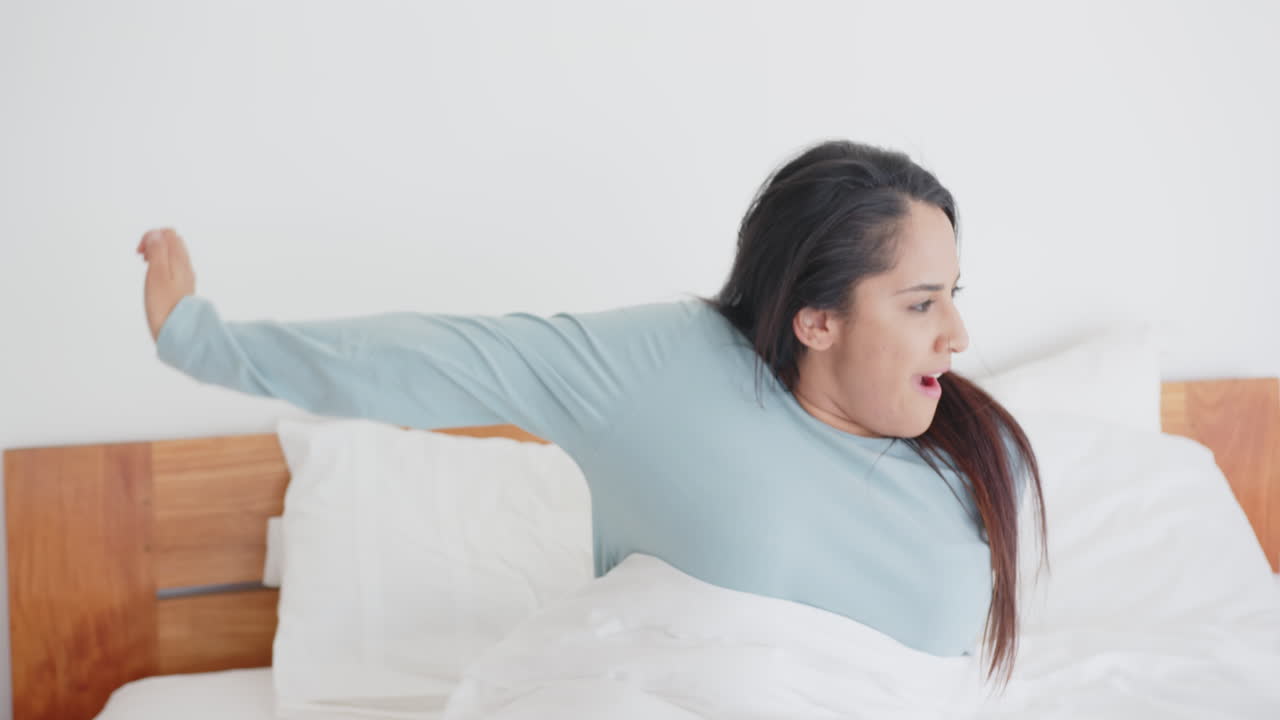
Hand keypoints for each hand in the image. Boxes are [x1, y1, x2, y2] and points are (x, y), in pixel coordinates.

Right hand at [137, 228, 196, 342]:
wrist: (178, 332)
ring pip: (171, 256)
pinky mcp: (181, 289)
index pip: (169, 233)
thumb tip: (155, 233)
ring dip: (156, 255)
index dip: (151, 237)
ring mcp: (184, 278)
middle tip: (143, 258)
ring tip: (146, 267)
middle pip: (172, 242)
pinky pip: (172, 269)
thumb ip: (157, 250)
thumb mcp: (157, 273)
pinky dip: (160, 267)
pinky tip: (153, 280)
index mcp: (180, 260)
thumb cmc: (164, 305)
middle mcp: (185, 267)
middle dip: (154, 244)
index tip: (141, 253)